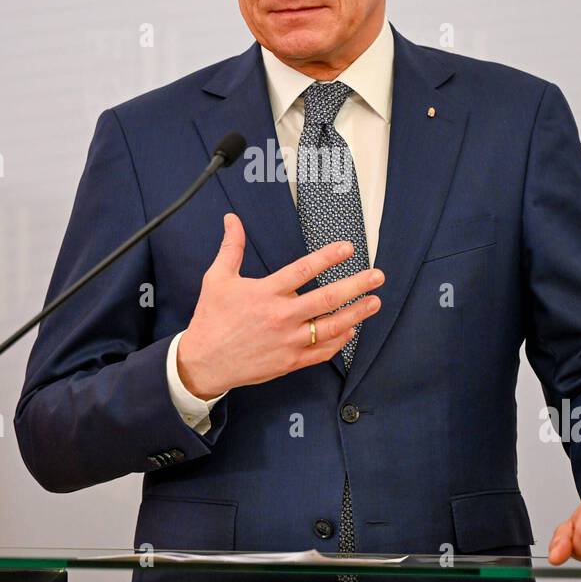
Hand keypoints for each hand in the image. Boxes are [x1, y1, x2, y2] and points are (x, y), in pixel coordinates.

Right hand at [176, 212, 383, 398]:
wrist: (203, 363)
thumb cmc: (211, 319)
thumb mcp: (217, 279)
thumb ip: (231, 247)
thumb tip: (232, 219)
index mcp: (265, 293)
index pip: (303, 270)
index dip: (327, 257)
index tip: (348, 248)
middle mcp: (281, 317)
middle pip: (326, 299)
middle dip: (356, 286)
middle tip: (377, 276)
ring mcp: (288, 341)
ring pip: (331, 327)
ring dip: (356, 314)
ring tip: (374, 302)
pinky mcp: (290, 361)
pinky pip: (322, 351)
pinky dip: (340, 341)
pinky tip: (352, 330)